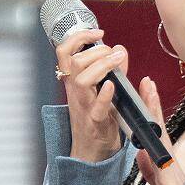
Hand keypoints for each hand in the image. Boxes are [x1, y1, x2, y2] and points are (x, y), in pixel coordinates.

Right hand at [56, 28, 128, 161]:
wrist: (91, 151)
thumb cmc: (96, 118)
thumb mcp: (103, 89)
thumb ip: (114, 69)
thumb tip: (120, 49)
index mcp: (73, 81)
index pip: (64, 52)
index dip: (78, 37)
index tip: (98, 33)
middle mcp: (75, 92)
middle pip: (75, 63)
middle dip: (96, 51)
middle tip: (114, 53)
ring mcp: (84, 107)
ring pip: (82, 81)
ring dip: (102, 66)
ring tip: (117, 62)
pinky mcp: (95, 122)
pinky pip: (97, 108)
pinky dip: (105, 95)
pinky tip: (113, 85)